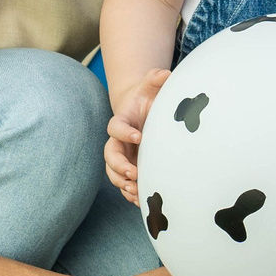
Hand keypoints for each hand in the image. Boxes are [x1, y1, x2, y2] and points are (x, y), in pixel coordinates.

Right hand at [104, 68, 171, 205]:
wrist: (144, 112)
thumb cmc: (148, 98)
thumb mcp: (151, 86)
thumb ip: (155, 78)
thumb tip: (165, 73)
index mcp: (121, 121)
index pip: (115, 128)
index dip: (124, 133)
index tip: (139, 136)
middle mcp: (118, 141)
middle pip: (110, 155)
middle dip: (119, 165)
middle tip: (134, 173)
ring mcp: (123, 156)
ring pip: (113, 173)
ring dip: (122, 183)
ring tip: (135, 190)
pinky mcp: (130, 167)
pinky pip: (125, 184)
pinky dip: (130, 193)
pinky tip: (141, 202)